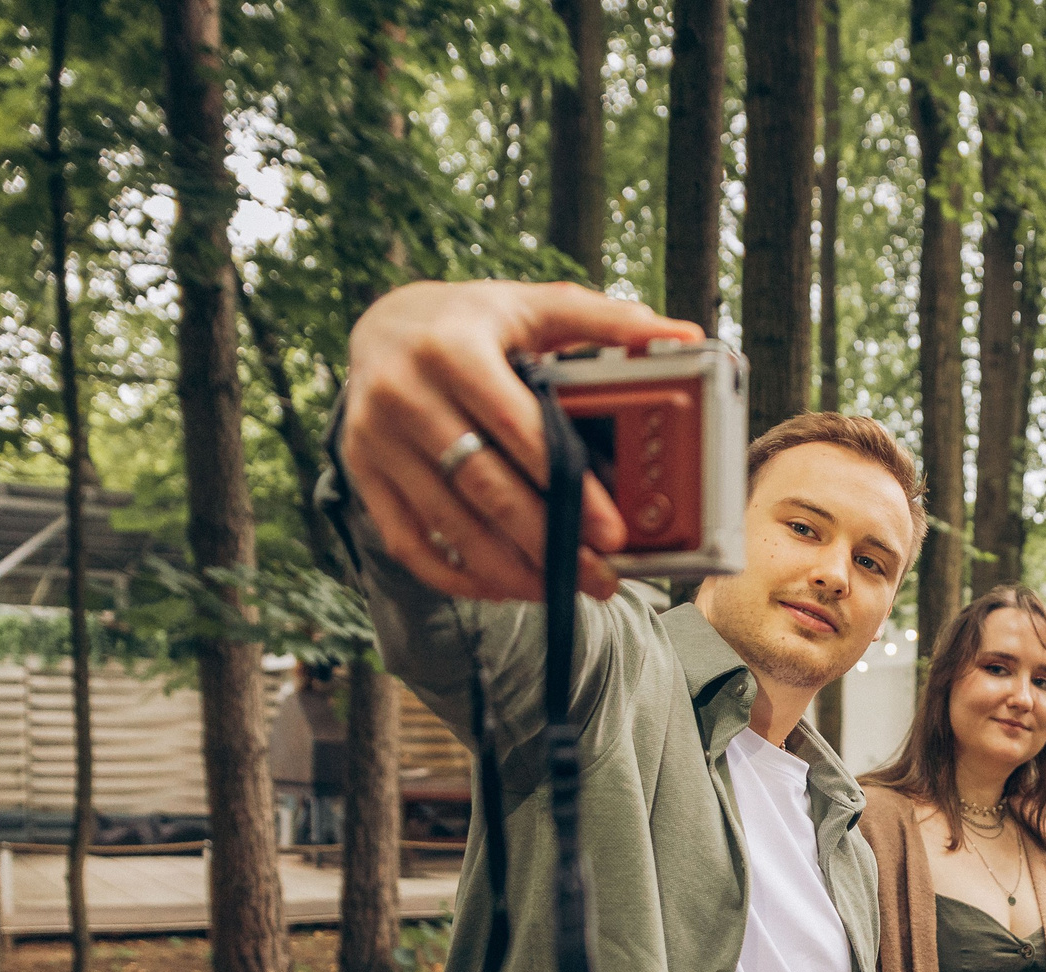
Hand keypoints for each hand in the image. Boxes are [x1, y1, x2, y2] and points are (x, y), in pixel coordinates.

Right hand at [339, 280, 701, 601]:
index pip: (519, 429)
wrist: (380, 325)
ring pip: (451, 524)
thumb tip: (682, 335)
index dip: (567, 485)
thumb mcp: (534, 307)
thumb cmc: (474, 322)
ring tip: (562, 589)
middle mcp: (405, 394)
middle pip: (486, 486)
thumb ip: (606, 321)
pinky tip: (504, 586)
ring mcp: (375, 440)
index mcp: (453, 348)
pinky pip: (409, 543)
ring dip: (511, 569)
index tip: (612, 532)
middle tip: (599, 577)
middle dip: (548, 542)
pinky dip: (457, 574)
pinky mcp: (363, 474)